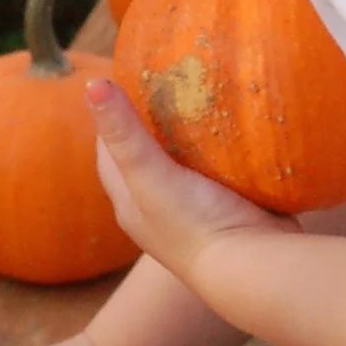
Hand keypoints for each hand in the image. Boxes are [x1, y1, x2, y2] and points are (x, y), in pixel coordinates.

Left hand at [86, 78, 290, 287]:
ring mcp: (193, 208)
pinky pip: (220, 167)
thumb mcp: (150, 174)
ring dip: (191, 131)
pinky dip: (222, 146)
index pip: (108, 149)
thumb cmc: (193, 225)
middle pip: (147, 152)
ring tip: (201, 90)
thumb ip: (124, 132)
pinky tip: (233, 124)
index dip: (113, 113)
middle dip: (154, 117)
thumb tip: (91, 84)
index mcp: (128, 201)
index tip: (126, 78)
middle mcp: (156, 207)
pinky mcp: (228, 205)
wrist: (253, 269)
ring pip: (186, 159)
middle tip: (169, 77)